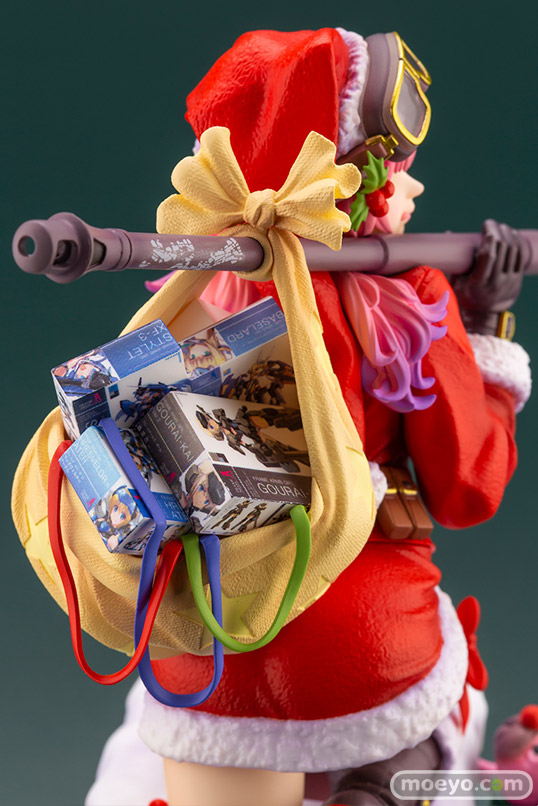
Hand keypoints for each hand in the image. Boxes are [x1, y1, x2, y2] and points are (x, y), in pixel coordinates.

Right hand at [452, 219, 526, 334]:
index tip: (485, 227)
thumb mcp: (454, 281)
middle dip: (497, 232)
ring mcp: (509, 281)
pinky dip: (517, 243)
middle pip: (502, 249)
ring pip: (513, 251)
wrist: (484, 315)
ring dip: (508, 235)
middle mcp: (496, 283)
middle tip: (490, 223)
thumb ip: (452, 259)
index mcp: (479, 283)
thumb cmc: (464, 295)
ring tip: (500, 227)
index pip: (489, 256)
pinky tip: (511, 235)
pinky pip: (520, 256)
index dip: (489, 238)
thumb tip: (447, 233)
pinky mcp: (517, 279)